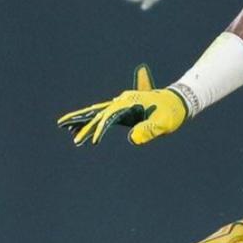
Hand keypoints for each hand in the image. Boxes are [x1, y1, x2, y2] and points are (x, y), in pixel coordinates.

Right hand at [58, 65, 187, 145]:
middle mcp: (123, 101)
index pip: (109, 117)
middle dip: (81, 122)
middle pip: (97, 111)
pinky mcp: (123, 108)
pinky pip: (104, 114)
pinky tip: (82, 125)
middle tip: (65, 130)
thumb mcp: (164, 122)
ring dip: (82, 119)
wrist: (178, 100)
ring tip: (64, 126)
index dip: (99, 129)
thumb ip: (149, 130)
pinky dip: (92, 119)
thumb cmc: (172, 112)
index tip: (90, 141)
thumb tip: (133, 140)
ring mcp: (122, 103)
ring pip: (97, 111)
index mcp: (129, 103)